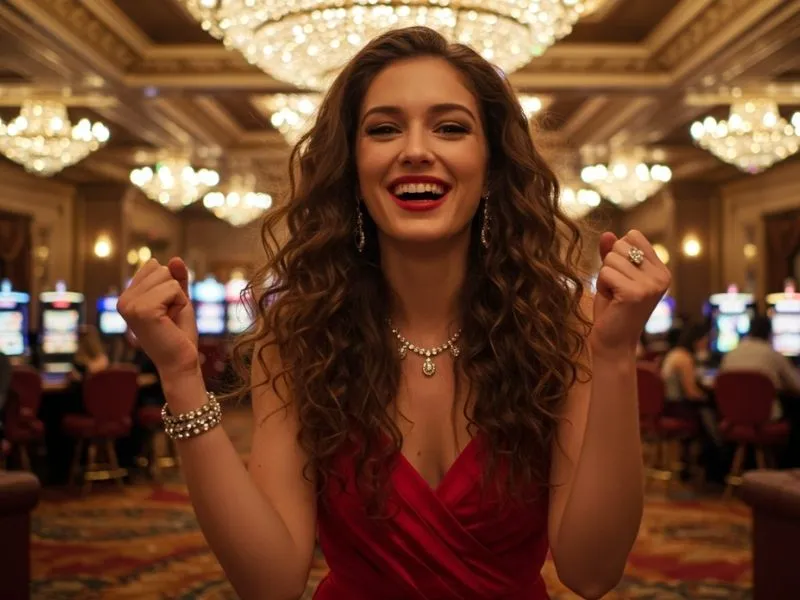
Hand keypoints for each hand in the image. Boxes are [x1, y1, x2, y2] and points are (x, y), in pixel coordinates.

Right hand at [117, 257, 198, 377]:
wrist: (181, 361)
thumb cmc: (179, 333)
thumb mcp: (179, 300)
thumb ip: (177, 279)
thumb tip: (175, 259)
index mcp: (127, 297)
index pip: (154, 266)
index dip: (170, 286)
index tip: (166, 309)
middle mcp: (123, 300)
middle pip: (161, 269)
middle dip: (174, 291)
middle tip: (169, 316)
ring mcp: (130, 305)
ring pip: (167, 277)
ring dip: (178, 298)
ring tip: (169, 319)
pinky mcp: (142, 310)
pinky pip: (173, 288)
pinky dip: (180, 303)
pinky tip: (171, 321)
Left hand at [590, 230, 670, 357]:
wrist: (613, 343)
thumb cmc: (612, 310)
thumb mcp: (613, 277)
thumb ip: (611, 255)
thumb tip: (607, 234)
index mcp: (661, 270)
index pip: (633, 236)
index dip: (617, 254)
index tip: (621, 277)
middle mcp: (661, 276)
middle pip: (620, 245)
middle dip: (609, 266)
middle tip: (616, 289)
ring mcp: (651, 285)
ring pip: (610, 259)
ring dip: (605, 277)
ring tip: (614, 296)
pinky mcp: (635, 293)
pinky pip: (605, 273)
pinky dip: (602, 286)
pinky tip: (612, 301)